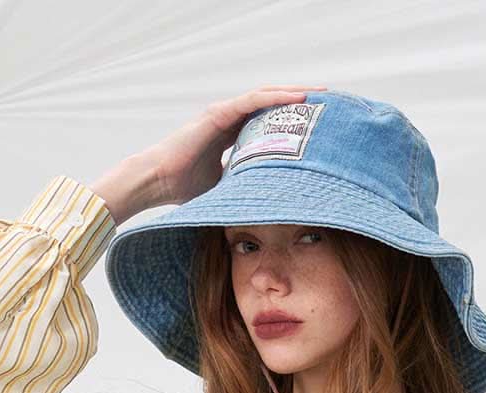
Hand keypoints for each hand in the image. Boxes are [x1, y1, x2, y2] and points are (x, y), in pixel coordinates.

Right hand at [143, 83, 329, 206]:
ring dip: (293, 94)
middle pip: (270, 104)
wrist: (158, 181)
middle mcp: (230, 118)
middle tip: (327, 103)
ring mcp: (224, 113)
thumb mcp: (225, 188)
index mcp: (231, 132)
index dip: (291, 119)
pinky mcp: (219, 114)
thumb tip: (267, 205)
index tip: (315, 123)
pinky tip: (296, 97)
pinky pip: (253, 101)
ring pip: (265, 96)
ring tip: (319, 94)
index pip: (267, 120)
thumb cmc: (184, 188)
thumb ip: (243, 186)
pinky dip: (275, 97)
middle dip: (298, 101)